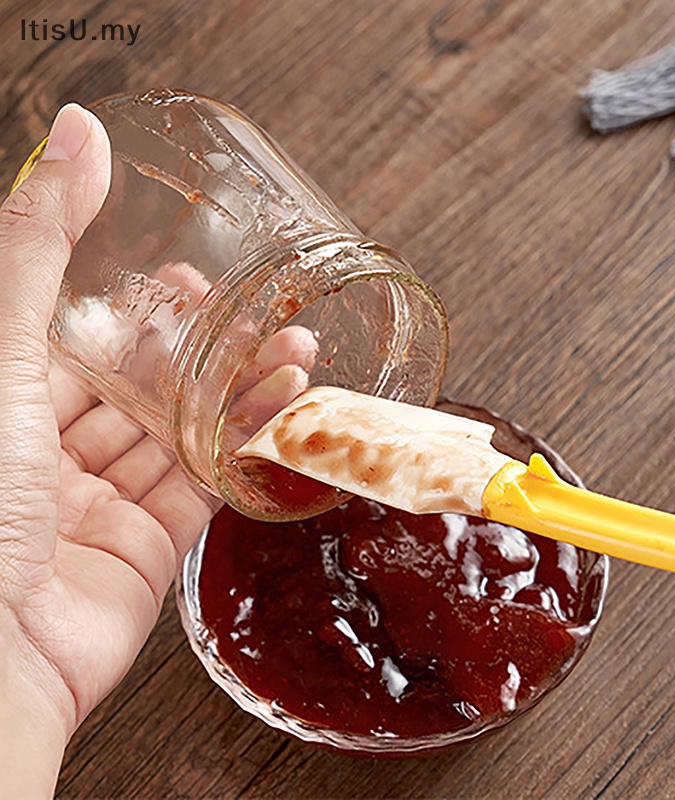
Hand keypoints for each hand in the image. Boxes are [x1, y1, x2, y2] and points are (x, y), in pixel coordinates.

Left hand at [0, 104, 220, 795]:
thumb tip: (77, 133)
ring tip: (295, 346)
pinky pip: (202, 484)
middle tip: (255, 308)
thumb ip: (43, 244)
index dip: (133, 303)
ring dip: (238, 389)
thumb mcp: (1, 348)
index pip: (76, 338)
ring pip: (178, 431)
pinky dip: (244, 444)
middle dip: (200, 345)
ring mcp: (97, 502)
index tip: (186, 272)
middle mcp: (42, 451)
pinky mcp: (146, 547)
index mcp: (3, 400)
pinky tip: (284, 405)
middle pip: (136, 384)